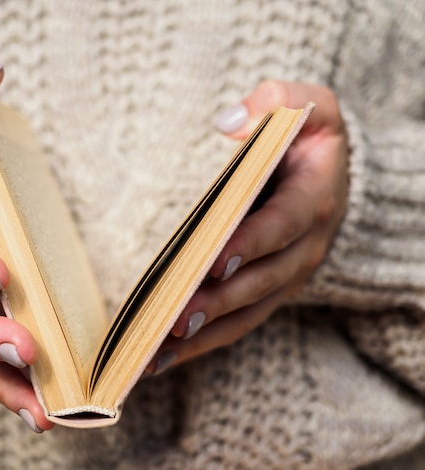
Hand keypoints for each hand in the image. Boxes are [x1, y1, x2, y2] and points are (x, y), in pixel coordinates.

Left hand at [148, 80, 348, 373]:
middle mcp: (303, 248)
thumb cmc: (308, 139)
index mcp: (313, 200)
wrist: (329, 176)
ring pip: (246, 313)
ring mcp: (285, 276)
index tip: (215, 258)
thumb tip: (229, 123)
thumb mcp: (309, 105)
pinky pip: (237, 324)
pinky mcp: (267, 292)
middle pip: (260, 281)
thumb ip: (277, 101)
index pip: (282, 225)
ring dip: (204, 334)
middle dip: (218, 301)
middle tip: (174, 318)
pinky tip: (163, 356)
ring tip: (157, 351)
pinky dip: (203, 342)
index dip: (252, 242)